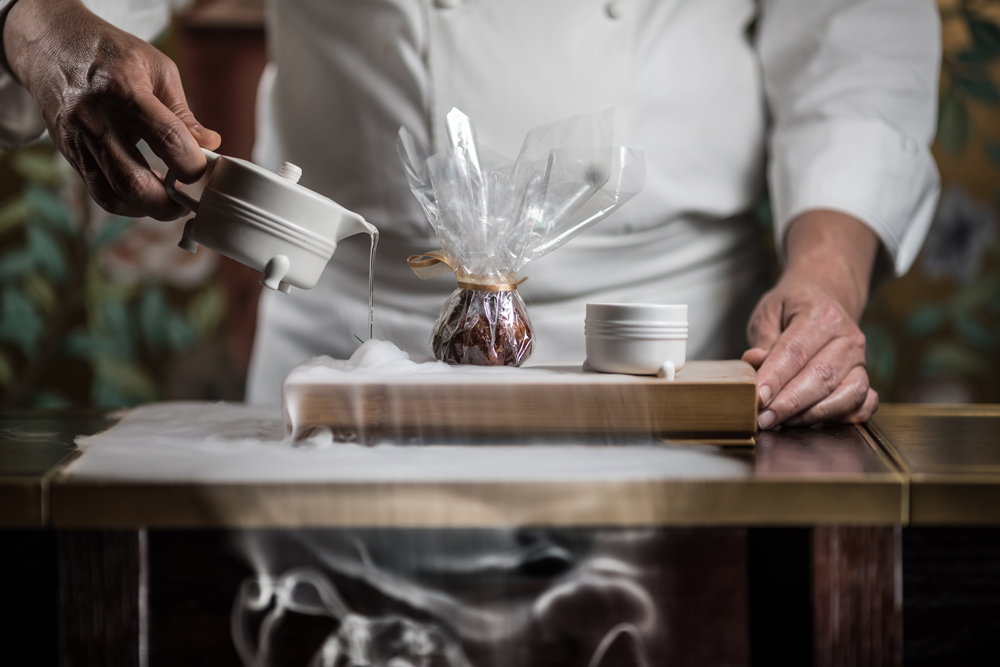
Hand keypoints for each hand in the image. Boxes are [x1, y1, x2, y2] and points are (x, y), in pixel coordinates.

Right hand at [3, 0, 220, 219]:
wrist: (51, 44)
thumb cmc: (111, 53)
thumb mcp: (156, 68)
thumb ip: (183, 112)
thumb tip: (210, 145)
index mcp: (123, 89)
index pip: (167, 140)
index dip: (195, 165)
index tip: (207, 171)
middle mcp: (94, 119)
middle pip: (133, 181)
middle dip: (169, 203)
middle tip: (190, 201)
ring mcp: (77, 140)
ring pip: (113, 196)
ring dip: (148, 209)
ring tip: (170, 201)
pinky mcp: (69, 154)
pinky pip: (99, 192)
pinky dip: (128, 202)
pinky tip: (146, 193)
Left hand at [742, 211, 880, 428]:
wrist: (825, 296)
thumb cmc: (792, 307)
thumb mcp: (768, 312)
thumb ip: (762, 340)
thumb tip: (754, 364)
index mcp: (820, 315)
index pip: (795, 351)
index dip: (775, 378)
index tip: (757, 399)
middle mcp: (847, 337)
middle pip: (821, 377)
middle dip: (789, 404)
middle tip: (763, 419)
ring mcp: (860, 360)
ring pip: (846, 395)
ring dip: (812, 414)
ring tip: (782, 422)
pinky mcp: (864, 378)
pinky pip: (863, 405)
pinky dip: (842, 418)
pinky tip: (815, 421)